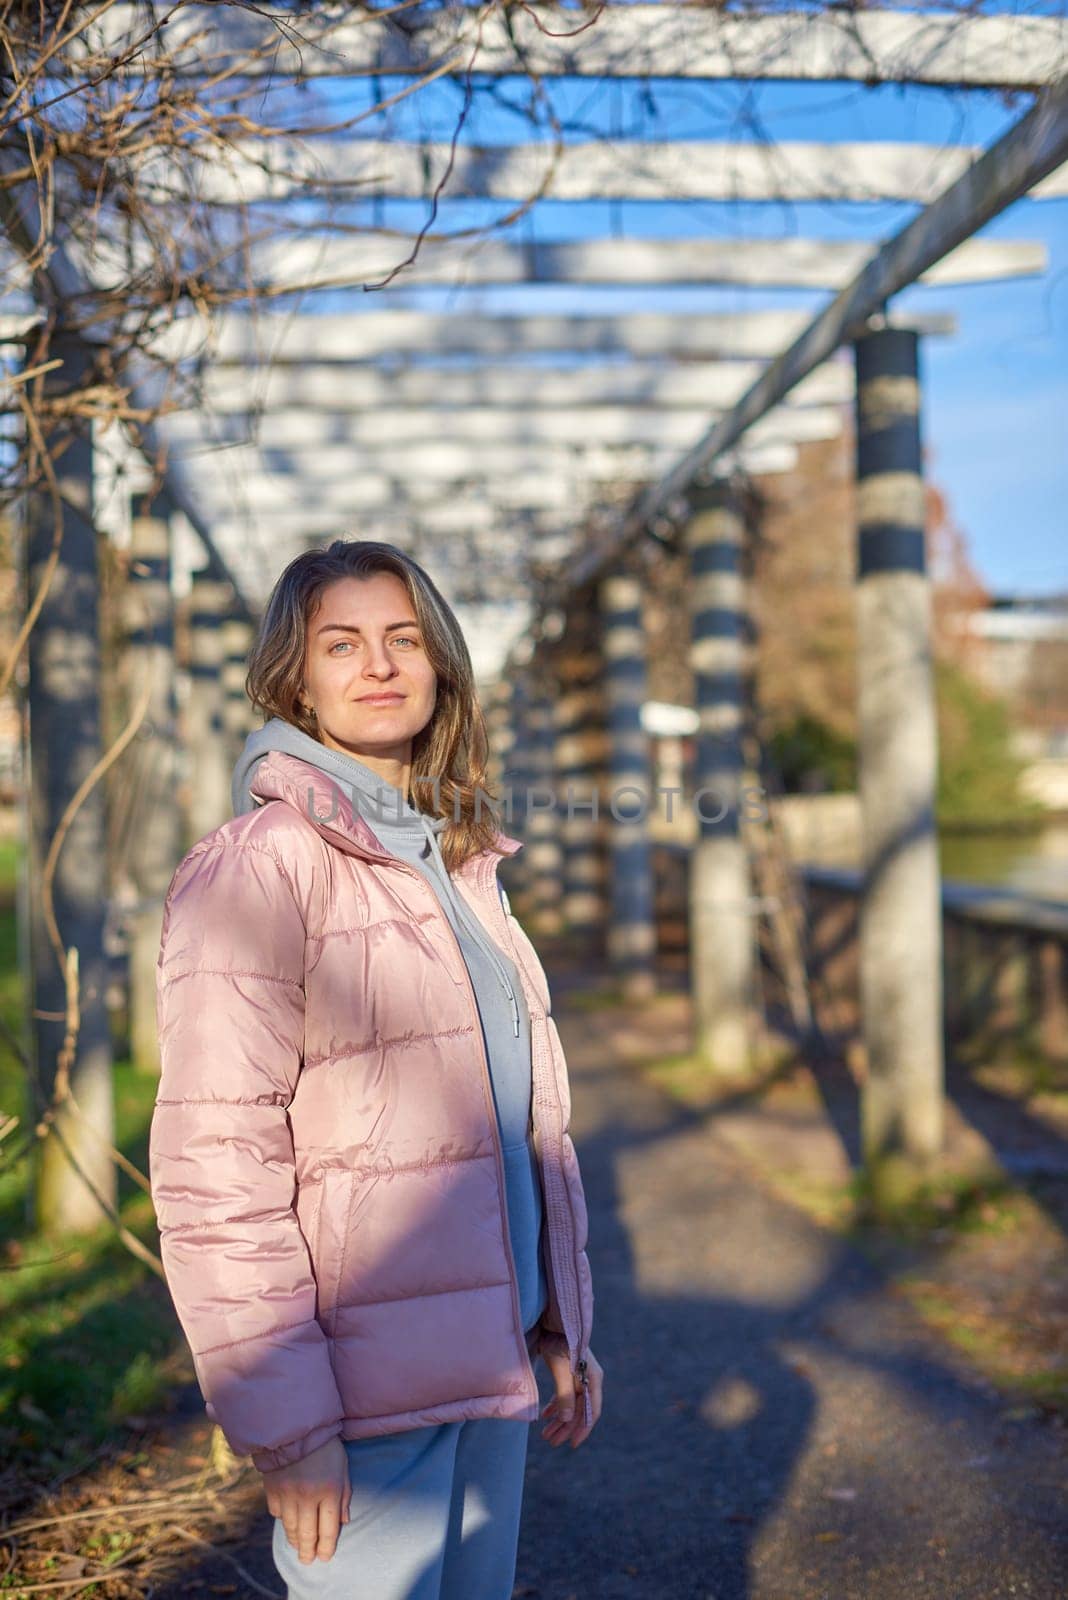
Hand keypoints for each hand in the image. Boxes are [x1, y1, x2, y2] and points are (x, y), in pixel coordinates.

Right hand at [262, 1435, 350, 1564]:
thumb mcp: (343, 1468)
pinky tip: (288, 1520)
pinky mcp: (272, 1490)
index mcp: (329, 1491)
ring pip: (291, 1528)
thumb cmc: (325, 1447)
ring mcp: (287, 1494)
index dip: (327, 1547)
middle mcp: (308, 1497)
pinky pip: (277, 1513)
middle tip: (308, 1560)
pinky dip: (283, 1519)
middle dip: (308, 1551)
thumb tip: (344, 1522)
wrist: (296, 1427)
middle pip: (307, 1535)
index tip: (325, 1557)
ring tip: (298, 1546)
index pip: (329, 1530)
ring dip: (294, 1540)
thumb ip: (344, 1496)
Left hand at [539, 1345, 603, 1448]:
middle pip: (579, 1410)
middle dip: (565, 1428)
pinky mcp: (570, 1373)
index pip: (591, 1411)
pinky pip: (565, 1395)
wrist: (553, 1321)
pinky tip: (545, 1415)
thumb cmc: (559, 1343)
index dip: (582, 1429)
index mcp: (593, 1379)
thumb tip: (566, 1420)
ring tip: (545, 1434)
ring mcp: (580, 1376)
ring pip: (571, 1405)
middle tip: (551, 1442)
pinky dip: (556, 1406)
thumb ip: (564, 1395)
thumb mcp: (561, 1370)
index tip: (572, 1444)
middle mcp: (589, 1380)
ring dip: (559, 1420)